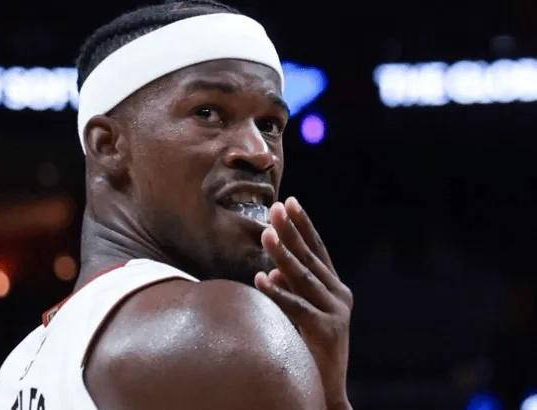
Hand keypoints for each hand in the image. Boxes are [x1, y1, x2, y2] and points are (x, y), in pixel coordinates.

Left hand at [254, 197, 353, 409]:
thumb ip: (292, 291)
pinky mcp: (327, 332)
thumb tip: (270, 271)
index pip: (318, 250)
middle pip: (311, 257)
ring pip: (304, 278)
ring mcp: (336, 313)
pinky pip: (296, 308)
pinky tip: (261, 278)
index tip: (291, 202)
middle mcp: (340, 296)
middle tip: (276, 207)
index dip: (304, 225)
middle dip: (292, 231)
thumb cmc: (309, 347)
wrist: (325, 388)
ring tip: (266, 234)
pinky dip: (278, 293)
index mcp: (336, 288)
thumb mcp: (304, 312)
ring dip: (283, 254)